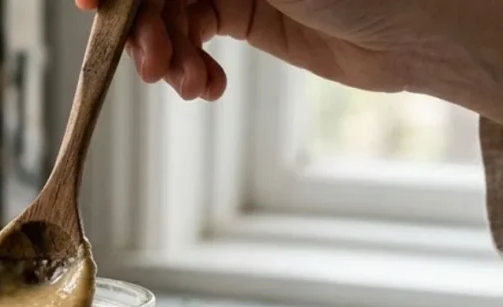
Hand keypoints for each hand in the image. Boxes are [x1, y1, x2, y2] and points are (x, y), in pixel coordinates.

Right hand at [75, 0, 502, 121]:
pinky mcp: (249, 12)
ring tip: (186, 82)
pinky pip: (195, 38)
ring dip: (167, 55)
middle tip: (149, 64)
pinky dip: (191, 67)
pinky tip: (203, 85)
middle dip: (144, 26)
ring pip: (171, 14)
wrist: (428, 24)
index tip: (91, 5)